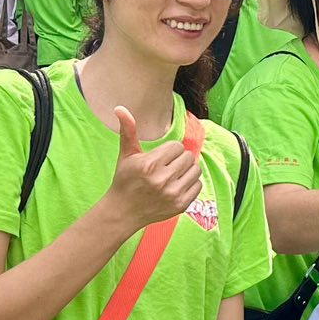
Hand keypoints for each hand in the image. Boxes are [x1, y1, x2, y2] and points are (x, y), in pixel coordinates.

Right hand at [103, 106, 201, 232]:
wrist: (123, 212)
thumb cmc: (125, 180)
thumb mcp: (126, 155)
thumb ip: (128, 130)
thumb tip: (120, 108)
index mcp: (149, 165)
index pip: (177, 146)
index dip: (169, 151)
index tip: (160, 158)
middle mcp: (162, 180)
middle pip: (187, 157)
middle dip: (178, 159)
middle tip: (167, 166)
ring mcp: (172, 194)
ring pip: (196, 170)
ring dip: (187, 170)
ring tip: (173, 174)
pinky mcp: (181, 205)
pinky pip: (198, 185)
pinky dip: (190, 183)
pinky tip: (176, 185)